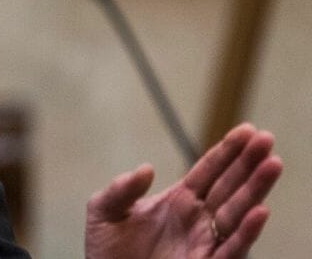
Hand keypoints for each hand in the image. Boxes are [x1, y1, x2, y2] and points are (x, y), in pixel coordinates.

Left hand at [84, 123, 281, 258]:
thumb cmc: (107, 251)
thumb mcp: (104, 212)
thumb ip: (120, 189)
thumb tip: (146, 169)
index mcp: (178, 200)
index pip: (208, 170)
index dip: (227, 151)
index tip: (247, 129)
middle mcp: (197, 219)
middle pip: (229, 186)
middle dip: (249, 163)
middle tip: (266, 139)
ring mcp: (203, 242)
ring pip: (236, 213)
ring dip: (255, 190)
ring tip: (272, 165)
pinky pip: (231, 249)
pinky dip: (246, 232)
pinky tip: (259, 212)